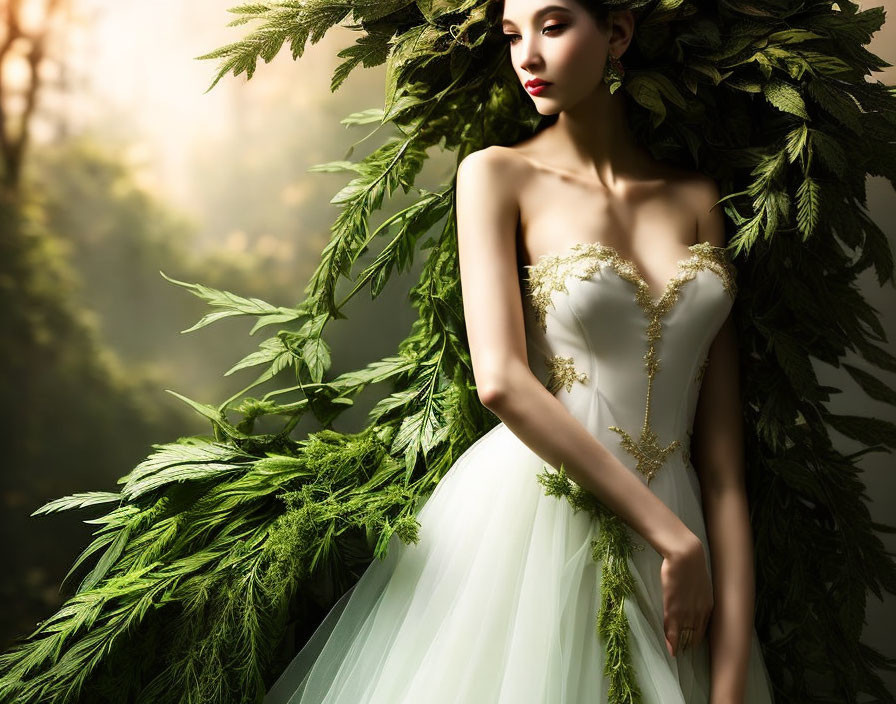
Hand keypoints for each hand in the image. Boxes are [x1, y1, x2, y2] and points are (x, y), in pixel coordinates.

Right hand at [660, 533, 712, 656]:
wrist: (686, 556)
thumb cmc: (691, 563)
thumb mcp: (699, 581)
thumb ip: (697, 592)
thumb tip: (691, 594)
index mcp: (708, 605)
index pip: (703, 628)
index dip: (697, 636)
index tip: (692, 642)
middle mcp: (700, 612)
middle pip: (695, 635)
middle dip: (689, 644)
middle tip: (683, 650)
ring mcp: (686, 612)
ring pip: (683, 635)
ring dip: (679, 645)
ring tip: (676, 652)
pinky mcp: (673, 609)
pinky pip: (672, 630)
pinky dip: (671, 641)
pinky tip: (670, 648)